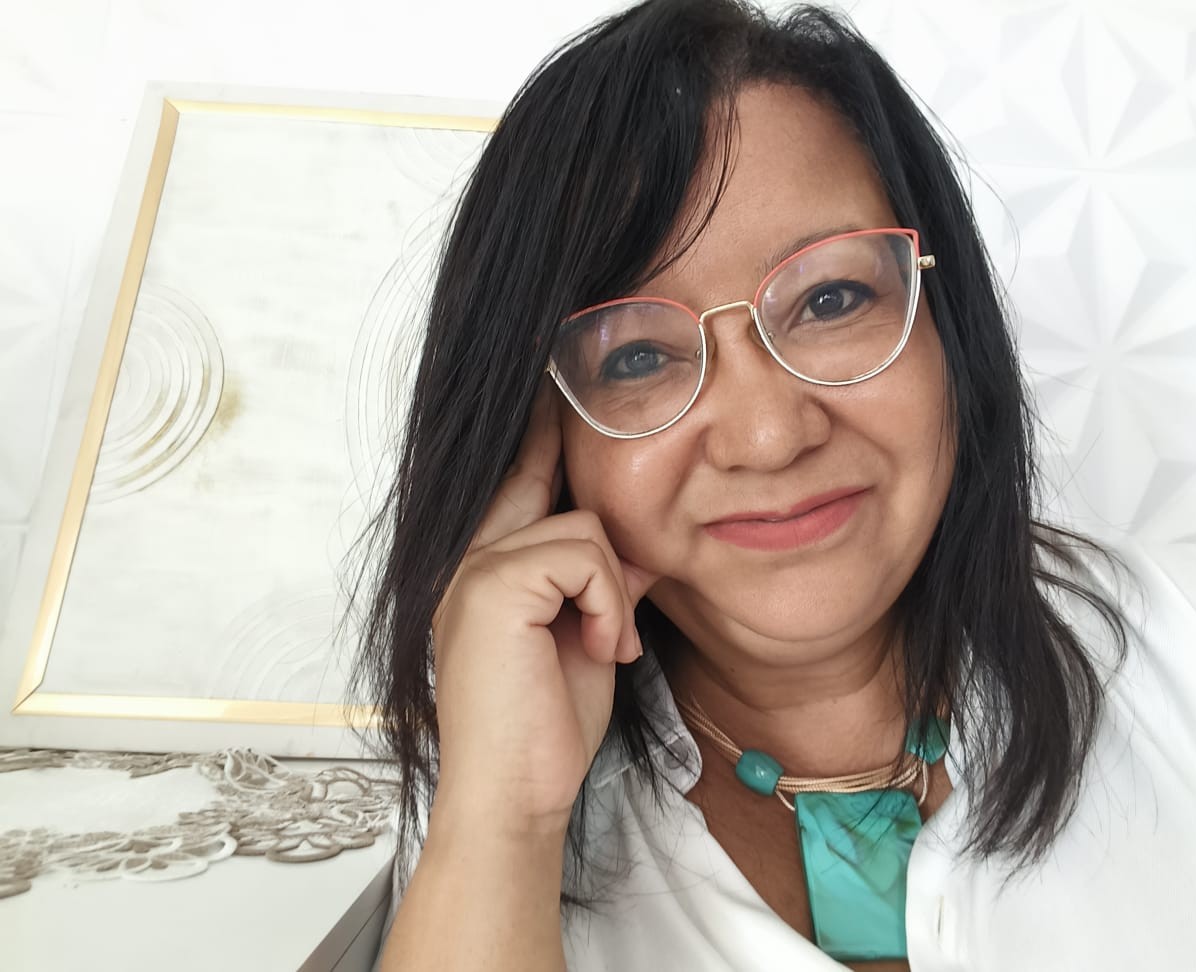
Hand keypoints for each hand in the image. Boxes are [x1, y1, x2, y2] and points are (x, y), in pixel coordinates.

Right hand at [429, 384, 658, 834]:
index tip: (556, 386)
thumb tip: (643, 548)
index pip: (516, 483)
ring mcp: (474, 571)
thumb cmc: (546, 730)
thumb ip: (602, 586)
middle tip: (598, 484)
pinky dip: (609, 604)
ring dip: (614, 590)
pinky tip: (603, 650)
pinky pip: (584, 555)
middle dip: (582, 485)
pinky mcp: (494, 586)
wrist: (514, 797)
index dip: (539, 437)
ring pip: (582, 527)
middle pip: (546, 484)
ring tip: (608, 646)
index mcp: (485, 572)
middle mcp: (469, 560)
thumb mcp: (586, 640)